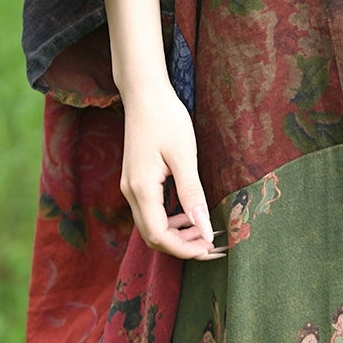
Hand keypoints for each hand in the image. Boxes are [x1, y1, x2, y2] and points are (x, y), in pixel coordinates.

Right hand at [119, 83, 221, 259]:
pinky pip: (150, 211)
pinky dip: (169, 220)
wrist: (144, 93)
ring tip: (204, 232)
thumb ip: (192, 194)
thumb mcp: (184, 156)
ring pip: (150, 225)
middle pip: (153, 236)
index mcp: (141, 189)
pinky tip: (188, 214)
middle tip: (212, 246)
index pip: (160, 236)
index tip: (211, 249)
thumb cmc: (166, 118)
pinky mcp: (135, 180)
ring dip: (176, 234)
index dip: (185, 249)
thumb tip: (205, 228)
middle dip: (182, 246)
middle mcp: (130, 192)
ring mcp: (130, 187)